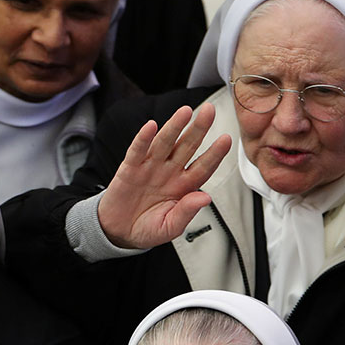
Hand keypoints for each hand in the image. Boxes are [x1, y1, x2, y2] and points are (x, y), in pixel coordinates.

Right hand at [97, 102, 232, 248]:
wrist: (119, 232)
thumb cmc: (147, 228)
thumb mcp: (169, 227)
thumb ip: (186, 212)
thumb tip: (205, 198)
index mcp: (183, 186)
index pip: (202, 167)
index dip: (214, 154)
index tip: (226, 140)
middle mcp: (169, 172)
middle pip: (187, 147)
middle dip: (198, 129)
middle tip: (209, 112)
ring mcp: (150, 168)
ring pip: (165, 143)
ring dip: (174, 127)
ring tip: (185, 112)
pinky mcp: (130, 168)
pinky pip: (138, 151)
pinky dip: (143, 139)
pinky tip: (151, 127)